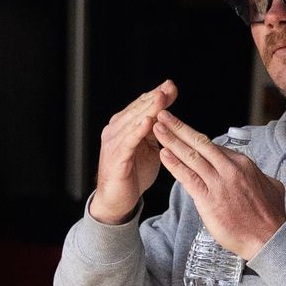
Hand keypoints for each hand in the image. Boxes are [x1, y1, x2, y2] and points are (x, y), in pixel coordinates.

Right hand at [91, 81, 177, 222]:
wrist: (118, 199)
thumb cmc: (133, 173)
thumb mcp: (148, 148)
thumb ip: (155, 131)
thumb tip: (168, 115)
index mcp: (124, 126)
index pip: (141, 105)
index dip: (156, 95)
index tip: (171, 86)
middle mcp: (116, 130)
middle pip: (138, 109)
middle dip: (154, 98)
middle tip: (168, 88)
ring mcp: (114, 143)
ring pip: (133, 121)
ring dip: (148, 109)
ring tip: (161, 98)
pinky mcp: (116, 157)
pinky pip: (128, 141)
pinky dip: (137, 130)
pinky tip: (148, 122)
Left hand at [150, 114, 285, 259]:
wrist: (270, 239)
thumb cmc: (271, 217)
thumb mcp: (272, 187)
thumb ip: (260, 177)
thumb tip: (258, 174)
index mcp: (243, 163)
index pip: (213, 146)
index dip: (193, 137)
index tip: (181, 130)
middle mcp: (230, 169)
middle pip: (199, 143)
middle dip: (178, 127)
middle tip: (162, 114)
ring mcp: (219, 183)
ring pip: (191, 156)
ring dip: (171, 140)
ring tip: (156, 128)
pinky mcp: (209, 200)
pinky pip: (188, 178)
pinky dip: (174, 164)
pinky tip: (163, 154)